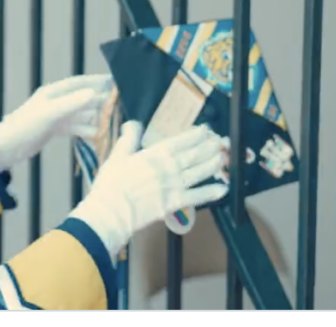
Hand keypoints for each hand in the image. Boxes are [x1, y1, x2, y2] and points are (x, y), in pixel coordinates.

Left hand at [0, 74, 112, 171]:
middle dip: (100, 101)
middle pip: (83, 99)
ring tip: (112, 122)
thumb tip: (93, 93)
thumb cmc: (25, 126)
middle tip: (119, 104)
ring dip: (95, 118)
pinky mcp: (55, 129)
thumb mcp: (49, 114)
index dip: (96, 81)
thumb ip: (71, 104)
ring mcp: (56, 116)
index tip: (113, 80)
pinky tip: (98, 135)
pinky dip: (86, 130)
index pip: (79, 83)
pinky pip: (76, 127)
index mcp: (53, 92)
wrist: (7, 148)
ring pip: (81, 115)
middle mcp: (56, 101)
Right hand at [70, 121, 229, 261]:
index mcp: (155, 154)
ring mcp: (173, 186)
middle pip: (194, 155)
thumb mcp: (117, 155)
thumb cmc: (111, 185)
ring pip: (199, 172)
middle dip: (210, 146)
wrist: (111, 213)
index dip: (195, 134)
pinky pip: (197, 197)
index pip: (180, 141)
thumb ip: (128, 138)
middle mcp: (168, 168)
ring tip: (224, 157)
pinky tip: (222, 188)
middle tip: (222, 141)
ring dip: (213, 164)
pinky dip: (211, 192)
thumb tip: (133, 124)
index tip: (206, 129)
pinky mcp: (174, 204)